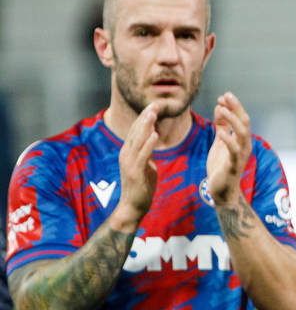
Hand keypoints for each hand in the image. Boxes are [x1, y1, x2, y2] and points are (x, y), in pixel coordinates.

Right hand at [113, 104, 159, 230]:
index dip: (145, 117)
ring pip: (138, 140)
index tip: (154, 105)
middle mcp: (126, 154)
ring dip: (146, 126)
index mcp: (128, 151)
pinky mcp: (135, 172)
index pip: (137, 130)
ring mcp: (129, 162)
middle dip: (146, 117)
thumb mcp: (146, 164)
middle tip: (155, 104)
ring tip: (153, 114)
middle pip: (136, 131)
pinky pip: (143, 156)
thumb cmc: (141, 185)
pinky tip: (155, 135)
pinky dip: (148, 144)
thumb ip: (147, 150)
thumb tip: (152, 137)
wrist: (133, 205)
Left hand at [207, 93, 252, 206]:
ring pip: (242, 133)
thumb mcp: (219, 143)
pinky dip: (228, 140)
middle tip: (227, 95)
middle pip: (244, 122)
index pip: (241, 118)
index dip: (234, 106)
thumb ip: (221, 126)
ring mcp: (241, 155)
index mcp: (241, 140)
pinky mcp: (234, 164)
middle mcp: (245, 145)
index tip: (224, 95)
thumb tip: (221, 107)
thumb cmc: (221, 167)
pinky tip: (220, 133)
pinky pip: (234, 150)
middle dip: (236, 108)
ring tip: (223, 108)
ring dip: (233, 120)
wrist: (222, 192)